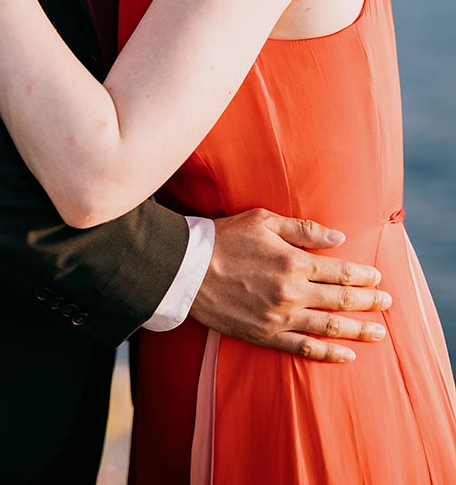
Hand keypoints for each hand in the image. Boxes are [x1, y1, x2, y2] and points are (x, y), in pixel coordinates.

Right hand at [189, 208, 389, 362]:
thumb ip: (303, 229)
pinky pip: (303, 348)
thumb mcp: (263, 220)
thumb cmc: (225, 237)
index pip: (339, 271)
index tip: (377, 277)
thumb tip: (338, 238)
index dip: (362, 275)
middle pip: (341, 300)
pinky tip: (346, 355)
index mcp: (293, 262)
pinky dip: (328, 353)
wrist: (188, 269)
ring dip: (358, 330)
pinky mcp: (265, 335)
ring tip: (379, 332)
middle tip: (388, 302)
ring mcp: (280, 317)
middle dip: (368, 301)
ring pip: (329, 326)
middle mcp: (292, 292)